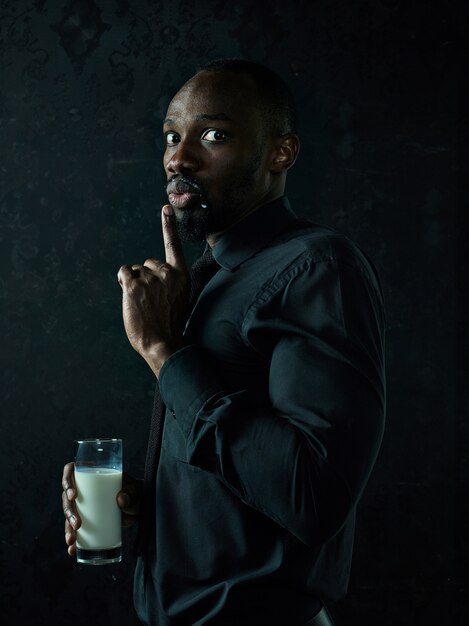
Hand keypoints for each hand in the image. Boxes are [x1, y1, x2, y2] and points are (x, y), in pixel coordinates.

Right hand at [62, 463, 142, 555]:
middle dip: (69, 512)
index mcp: (91, 475)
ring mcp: (83, 505)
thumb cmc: (134, 493)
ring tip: (72, 540)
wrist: (139, 507)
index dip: (67, 482)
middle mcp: (83, 489)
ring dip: (67, 528)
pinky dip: (72, 538)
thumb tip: (120, 500)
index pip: (70, 472)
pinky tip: (72, 548)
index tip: (74, 496)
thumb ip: (130, 493)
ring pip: (68, 514)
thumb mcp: (134, 490)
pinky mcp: (86, 519)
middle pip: (67, 497)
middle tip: (77, 525)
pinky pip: (74, 528)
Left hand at [117, 204, 188, 376]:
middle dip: (145, 277)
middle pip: (148, 263)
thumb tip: (146, 274)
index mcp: (181, 276)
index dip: (169, 226)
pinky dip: (124, 282)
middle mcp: (167, 273)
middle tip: (150, 300)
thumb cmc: (169, 324)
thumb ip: (168, 282)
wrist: (162, 342)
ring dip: (134, 284)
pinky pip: (124, 273)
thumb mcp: (177, 299)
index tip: (166, 207)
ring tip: (143, 304)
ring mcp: (150, 278)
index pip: (174, 246)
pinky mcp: (134, 285)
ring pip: (135, 271)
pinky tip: (131, 297)